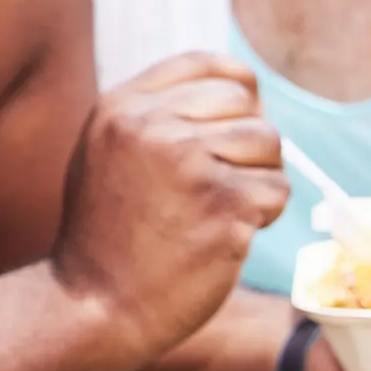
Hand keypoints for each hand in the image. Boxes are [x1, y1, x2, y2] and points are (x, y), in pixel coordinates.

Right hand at [50, 51, 290, 362]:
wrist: (94, 307)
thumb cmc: (107, 237)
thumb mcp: (106, 155)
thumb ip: (154, 118)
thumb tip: (242, 94)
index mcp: (121, 108)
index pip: (203, 64)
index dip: (237, 85)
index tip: (245, 112)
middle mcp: (152, 126)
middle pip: (245, 105)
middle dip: (249, 143)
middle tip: (226, 183)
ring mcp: (189, 164)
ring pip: (269, 145)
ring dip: (260, 180)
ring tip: (223, 212)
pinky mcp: (225, 205)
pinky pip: (276, 191)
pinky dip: (263, 216)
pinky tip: (226, 236)